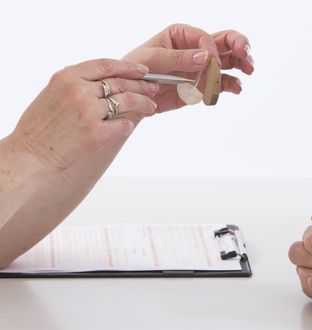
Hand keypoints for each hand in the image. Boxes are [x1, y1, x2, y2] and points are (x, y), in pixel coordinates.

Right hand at [10, 58, 157, 171]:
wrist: (30, 155)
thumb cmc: (40, 127)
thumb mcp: (52, 93)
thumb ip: (75, 83)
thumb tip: (102, 80)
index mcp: (67, 77)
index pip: (105, 65)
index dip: (128, 66)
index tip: (142, 70)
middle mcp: (79, 91)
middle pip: (120, 83)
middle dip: (142, 85)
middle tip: (154, 88)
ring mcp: (88, 112)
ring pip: (127, 102)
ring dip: (143, 103)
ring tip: (151, 107)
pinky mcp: (96, 134)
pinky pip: (122, 125)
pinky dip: (128, 125)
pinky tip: (128, 126)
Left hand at [123, 24, 253, 111]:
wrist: (134, 98)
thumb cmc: (137, 72)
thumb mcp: (153, 60)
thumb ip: (179, 58)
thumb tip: (206, 56)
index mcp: (182, 35)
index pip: (205, 37)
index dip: (210, 50)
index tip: (209, 64)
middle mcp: (195, 48)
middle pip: (225, 42)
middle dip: (239, 46)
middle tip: (246, 54)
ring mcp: (202, 67)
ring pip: (229, 61)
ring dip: (241, 64)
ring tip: (249, 70)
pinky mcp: (204, 84)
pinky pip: (222, 83)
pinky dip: (231, 85)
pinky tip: (237, 88)